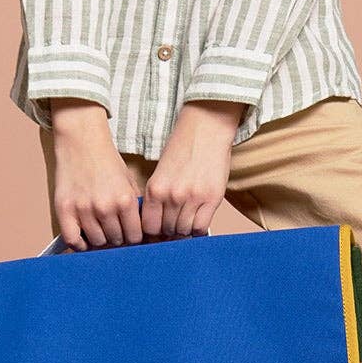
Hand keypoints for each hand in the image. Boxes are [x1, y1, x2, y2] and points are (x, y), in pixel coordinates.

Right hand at [49, 100, 142, 249]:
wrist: (82, 141)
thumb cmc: (106, 162)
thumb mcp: (129, 183)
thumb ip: (135, 209)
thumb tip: (140, 235)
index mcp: (125, 200)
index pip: (134, 238)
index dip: (132, 238)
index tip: (128, 234)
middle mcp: (105, 207)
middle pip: (116, 242)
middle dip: (117, 238)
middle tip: (113, 230)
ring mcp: (83, 209)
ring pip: (96, 242)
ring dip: (99, 240)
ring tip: (99, 230)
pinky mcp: (65, 209)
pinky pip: (73, 240)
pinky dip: (79, 244)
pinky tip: (84, 238)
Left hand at [142, 101, 244, 237]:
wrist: (205, 129)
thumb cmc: (182, 150)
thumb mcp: (160, 173)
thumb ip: (157, 198)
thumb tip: (157, 226)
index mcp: (155, 188)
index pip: (149, 227)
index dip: (153, 233)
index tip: (158, 232)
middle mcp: (172, 195)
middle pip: (167, 231)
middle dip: (169, 232)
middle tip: (174, 226)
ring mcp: (193, 198)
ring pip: (184, 231)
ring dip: (185, 230)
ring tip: (186, 220)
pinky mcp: (212, 198)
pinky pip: (201, 227)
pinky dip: (198, 229)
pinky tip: (198, 220)